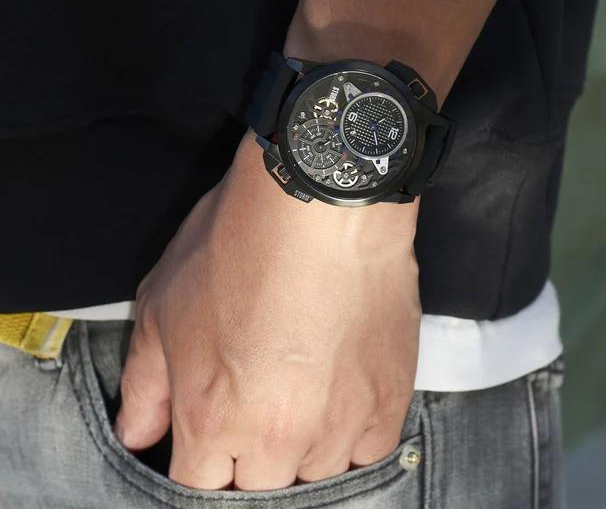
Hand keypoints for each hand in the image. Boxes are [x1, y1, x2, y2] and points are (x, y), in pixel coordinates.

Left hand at [113, 132, 421, 490]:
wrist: (320, 206)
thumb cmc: (240, 242)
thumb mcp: (163, 304)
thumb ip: (145, 383)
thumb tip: (136, 432)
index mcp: (213, 420)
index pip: (199, 488)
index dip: (202, 456)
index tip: (213, 431)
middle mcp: (278, 438)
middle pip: (260, 487)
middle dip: (250, 453)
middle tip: (258, 399)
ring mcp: (340, 422)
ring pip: (318, 475)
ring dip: (304, 445)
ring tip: (303, 389)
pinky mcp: (388, 398)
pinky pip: (369, 452)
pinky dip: (352, 434)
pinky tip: (341, 392)